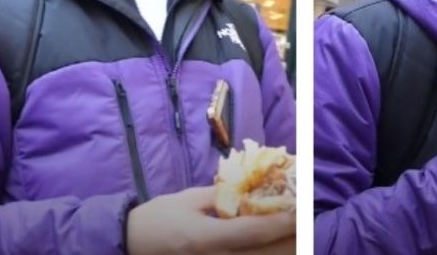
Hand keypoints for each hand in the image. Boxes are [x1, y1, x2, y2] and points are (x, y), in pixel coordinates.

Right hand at [126, 186, 295, 254]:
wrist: (130, 245)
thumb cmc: (158, 218)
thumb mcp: (189, 199)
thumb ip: (222, 196)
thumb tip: (253, 189)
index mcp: (207, 238)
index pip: (255, 232)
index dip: (283, 222)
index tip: (302, 209)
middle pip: (265, 254)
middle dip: (290, 239)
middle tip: (306, 220)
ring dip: (280, 247)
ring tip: (295, 232)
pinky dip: (262, 252)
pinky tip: (272, 243)